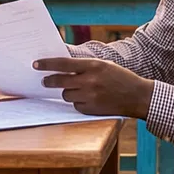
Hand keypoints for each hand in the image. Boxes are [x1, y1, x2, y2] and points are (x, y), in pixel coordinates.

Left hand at [34, 57, 154, 117]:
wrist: (137, 96)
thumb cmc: (120, 78)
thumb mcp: (104, 65)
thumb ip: (84, 66)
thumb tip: (62, 67)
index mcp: (93, 66)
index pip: (63, 64)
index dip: (47, 64)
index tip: (36, 64)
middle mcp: (90, 81)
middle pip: (60, 82)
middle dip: (50, 81)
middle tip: (44, 81)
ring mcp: (90, 97)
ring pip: (66, 95)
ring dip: (68, 92)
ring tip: (78, 89)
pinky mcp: (91, 109)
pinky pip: (75, 106)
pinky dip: (78, 102)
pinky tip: (88, 99)